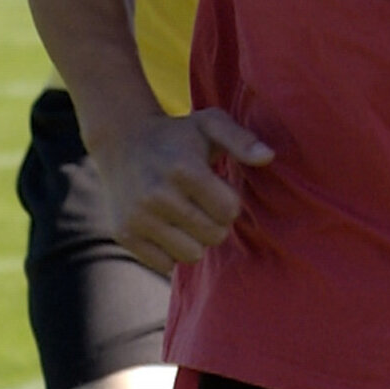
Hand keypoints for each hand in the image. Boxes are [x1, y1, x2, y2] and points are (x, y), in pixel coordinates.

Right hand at [99, 107, 271, 271]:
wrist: (120, 139)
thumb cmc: (176, 134)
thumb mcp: (210, 124)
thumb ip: (241, 139)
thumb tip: (269, 157)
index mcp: (184, 169)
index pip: (229, 211)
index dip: (228, 202)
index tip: (215, 188)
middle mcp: (158, 195)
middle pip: (213, 236)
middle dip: (214, 222)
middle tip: (200, 203)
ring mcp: (138, 216)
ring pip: (191, 254)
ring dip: (194, 240)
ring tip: (183, 215)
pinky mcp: (124, 233)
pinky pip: (164, 264)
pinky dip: (169, 251)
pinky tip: (164, 226)